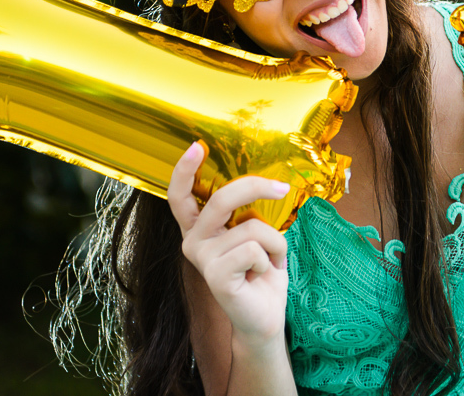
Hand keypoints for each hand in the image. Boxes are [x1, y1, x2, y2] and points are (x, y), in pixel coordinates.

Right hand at [167, 142, 290, 346]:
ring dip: (274, 242)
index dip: (185, 170)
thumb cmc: (261, 271)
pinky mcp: (215, 276)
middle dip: (255, 187)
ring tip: (268, 262)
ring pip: (251, 227)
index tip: (197, 146)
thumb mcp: (256, 234)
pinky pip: (255, 249)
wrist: (265, 317)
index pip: (181, 195)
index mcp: (199, 228)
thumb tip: (268, 185)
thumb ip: (248, 213)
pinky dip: (272, 259)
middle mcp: (193, 241)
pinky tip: (261, 275)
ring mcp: (202, 259)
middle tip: (282, 188)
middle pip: (222, 198)